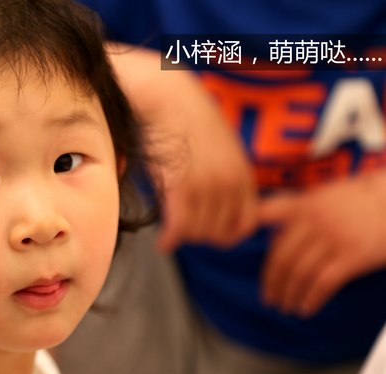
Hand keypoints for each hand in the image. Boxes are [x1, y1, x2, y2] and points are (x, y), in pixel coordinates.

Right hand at [105, 44, 257, 252]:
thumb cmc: (186, 118)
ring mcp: (205, 185)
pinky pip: (178, 227)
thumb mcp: (220, 147)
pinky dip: (170, 240)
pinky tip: (163, 243)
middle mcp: (228, 183)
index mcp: (242, 174)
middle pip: (217, 233)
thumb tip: (215, 205)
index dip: (225, 236)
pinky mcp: (180, 185)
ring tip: (171, 230)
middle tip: (182, 230)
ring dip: (183, 236)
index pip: (244, 225)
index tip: (207, 232)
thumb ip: (224, 176)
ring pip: (196, 232)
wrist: (166, 96)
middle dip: (199, 235)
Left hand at [259, 171, 385, 316]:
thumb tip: (269, 235)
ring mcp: (333, 239)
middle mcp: (314, 222)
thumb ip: (293, 209)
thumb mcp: (322, 195)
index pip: (267, 227)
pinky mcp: (352, 256)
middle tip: (269, 298)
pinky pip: (323, 283)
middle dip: (272, 282)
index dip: (255, 242)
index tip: (251, 268)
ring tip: (286, 307)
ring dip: (290, 294)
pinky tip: (306, 309)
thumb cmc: (358, 199)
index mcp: (303, 206)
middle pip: (282, 258)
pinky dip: (311, 299)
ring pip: (300, 273)